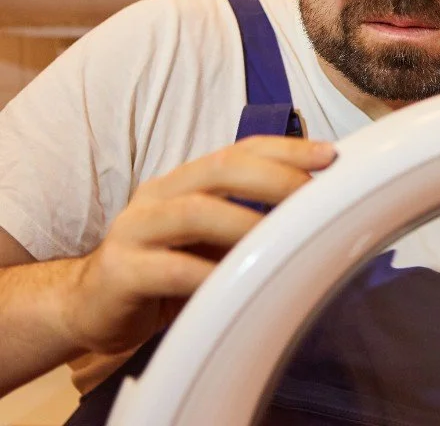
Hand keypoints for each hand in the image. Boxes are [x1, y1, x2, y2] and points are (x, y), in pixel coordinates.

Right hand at [60, 135, 336, 353]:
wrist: (92, 307)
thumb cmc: (165, 270)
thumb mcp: (210, 239)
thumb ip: (248, 221)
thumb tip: (316, 214)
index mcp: (184, 181)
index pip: (239, 151)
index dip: (286, 149)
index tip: (330, 156)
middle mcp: (159, 195)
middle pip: (220, 170)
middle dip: (274, 178)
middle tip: (313, 197)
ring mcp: (135, 230)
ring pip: (195, 213)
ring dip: (246, 224)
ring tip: (284, 241)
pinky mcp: (121, 271)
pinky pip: (170, 269)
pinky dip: (208, 274)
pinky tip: (237, 284)